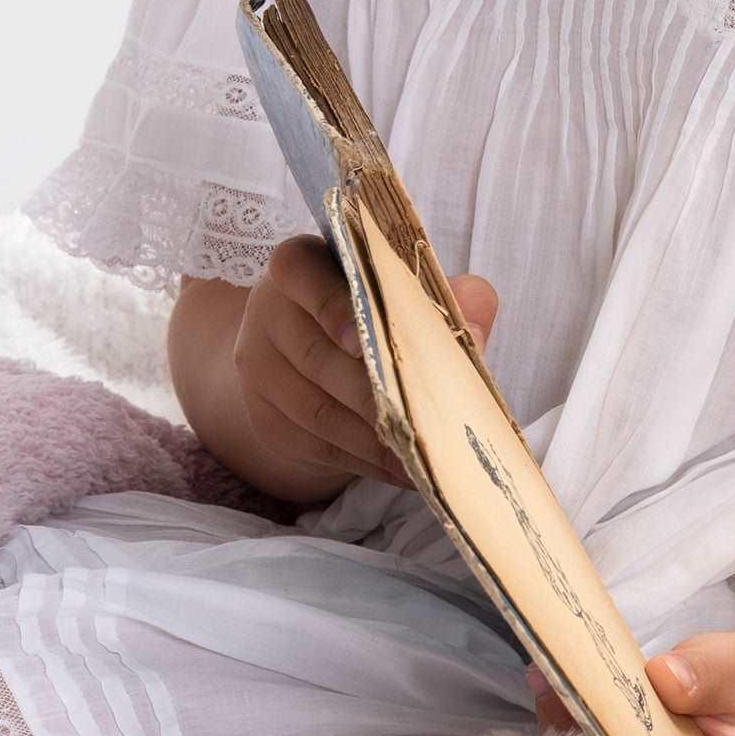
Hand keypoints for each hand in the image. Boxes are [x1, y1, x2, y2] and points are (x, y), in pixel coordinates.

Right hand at [232, 234, 498, 496]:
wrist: (302, 359)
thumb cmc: (366, 312)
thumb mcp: (398, 291)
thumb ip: (442, 296)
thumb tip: (474, 323)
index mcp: (301, 265)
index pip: (298, 270)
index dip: (329, 303)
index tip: (362, 337)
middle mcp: (269, 312)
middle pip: (316, 354)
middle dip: (373, 389)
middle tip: (421, 412)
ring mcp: (260, 370)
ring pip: (317, 409)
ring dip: (374, 436)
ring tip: (424, 451)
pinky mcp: (266, 420)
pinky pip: (318, 446)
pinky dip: (367, 461)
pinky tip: (406, 469)